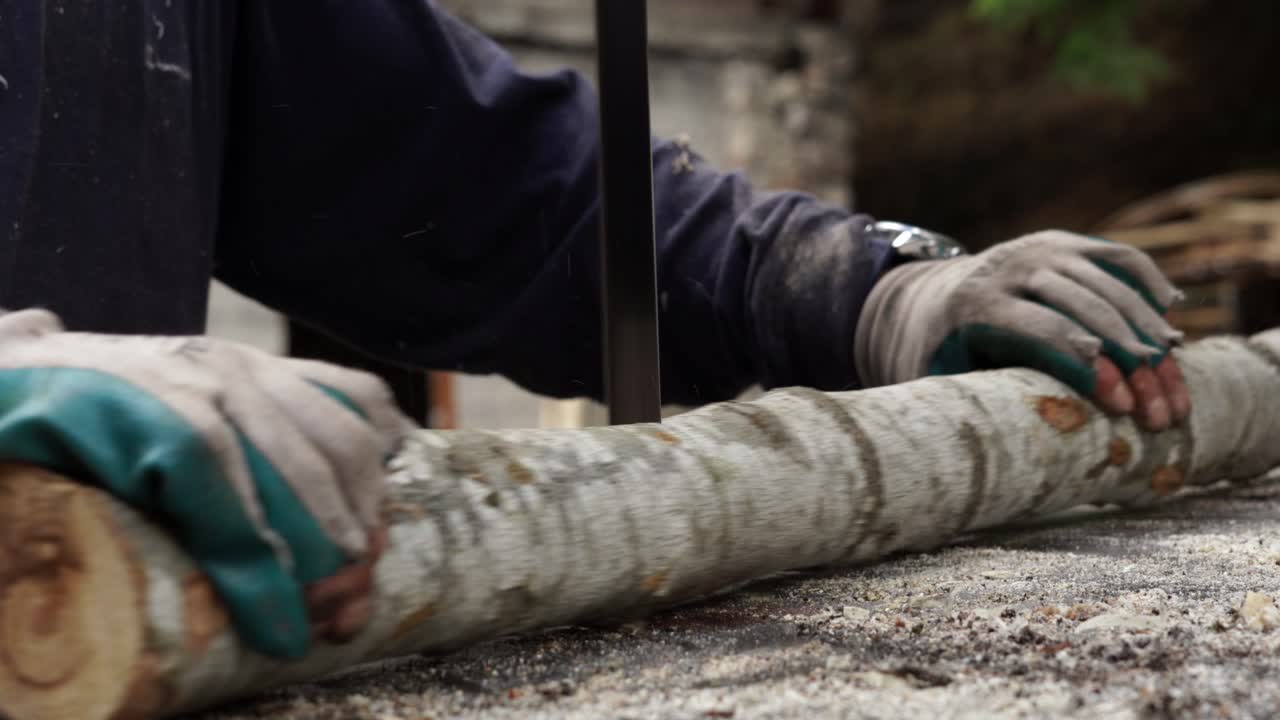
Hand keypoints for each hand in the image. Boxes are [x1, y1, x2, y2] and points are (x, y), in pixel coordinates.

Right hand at [0, 309, 413, 656]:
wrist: (7, 377)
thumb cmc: (103, 414)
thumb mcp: (197, 414)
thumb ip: (261, 444)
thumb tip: (350, 513)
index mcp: (257, 366)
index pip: (358, 411)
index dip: (377, 489)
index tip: (372, 554)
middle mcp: (239, 365)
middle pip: (340, 453)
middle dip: (355, 539)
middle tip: (347, 607)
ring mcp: (198, 384)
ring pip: (298, 475)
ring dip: (319, 560)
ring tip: (317, 618)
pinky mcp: (155, 416)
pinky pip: (226, 493)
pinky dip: (255, 564)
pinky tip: (270, 612)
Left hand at [854, 230, 1189, 430]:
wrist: (930, 296)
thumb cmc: (939, 354)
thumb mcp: (939, 379)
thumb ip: (971, 402)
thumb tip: (1004, 457)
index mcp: (980, 304)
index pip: (1048, 332)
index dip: (1090, 370)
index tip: (1124, 408)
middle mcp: (1016, 268)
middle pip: (1091, 310)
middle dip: (1133, 362)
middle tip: (1161, 411)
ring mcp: (1044, 249)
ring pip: (1113, 285)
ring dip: (1151, 333)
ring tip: (1173, 380)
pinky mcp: (1067, 243)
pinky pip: (1120, 259)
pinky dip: (1150, 286)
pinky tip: (1170, 322)